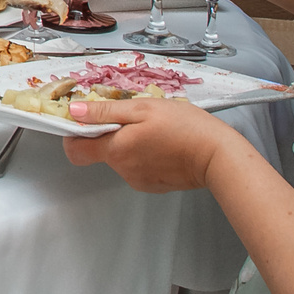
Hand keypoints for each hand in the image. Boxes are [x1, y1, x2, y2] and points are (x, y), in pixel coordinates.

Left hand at [60, 96, 248, 191]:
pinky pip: (138, 167)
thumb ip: (105, 112)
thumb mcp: (142, 109)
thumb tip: (74, 112)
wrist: (219, 157)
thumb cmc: (185, 128)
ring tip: (155, 130)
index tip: (83, 120)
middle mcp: (123, 169)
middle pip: (100, 151)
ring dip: (130, 143)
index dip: (74, 133)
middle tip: (133, 119)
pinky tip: (164, 144)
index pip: (75, 149)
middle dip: (110, 133)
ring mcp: (139, 180)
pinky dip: (145, 154)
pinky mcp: (154, 185)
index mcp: (116, 150)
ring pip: (121, 158)